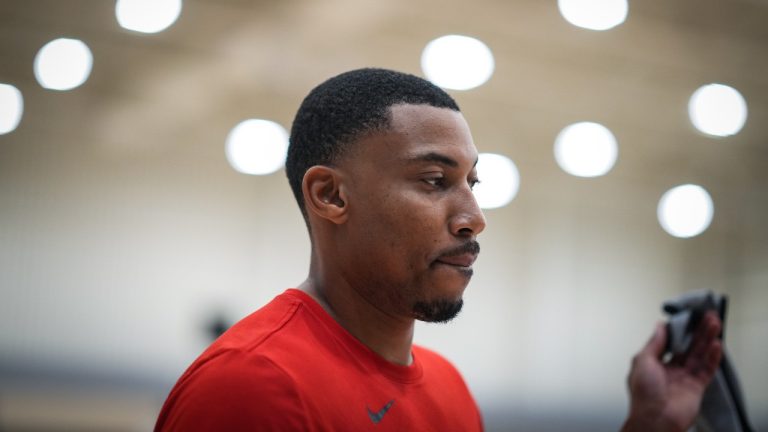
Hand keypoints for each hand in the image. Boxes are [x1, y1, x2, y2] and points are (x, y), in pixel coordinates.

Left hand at [621, 312, 721, 431]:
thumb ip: (654, 343)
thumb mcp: (643, 361)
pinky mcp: (697, 387)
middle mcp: (671, 370)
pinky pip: (707, 369)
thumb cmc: (643, 394)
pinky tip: (716, 344)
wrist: (655, 419)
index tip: (687, 317)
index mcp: (655, 364)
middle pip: (687, 346)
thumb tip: (659, 326)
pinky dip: (712, 356)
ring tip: (715, 322)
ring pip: (699, 354)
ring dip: (707, 339)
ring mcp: (685, 378)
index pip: (669, 343)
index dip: (679, 330)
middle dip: (697, 331)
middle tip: (706, 316)